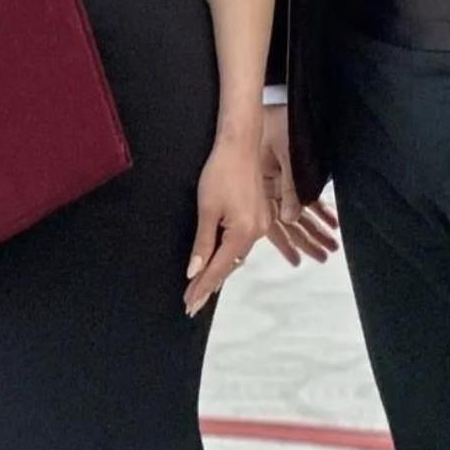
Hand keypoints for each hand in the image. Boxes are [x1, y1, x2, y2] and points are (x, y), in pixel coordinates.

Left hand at [185, 134, 268, 317]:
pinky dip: (228, 255)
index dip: (202, 287)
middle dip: (210, 283)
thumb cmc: (221, 172)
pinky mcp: (260, 215)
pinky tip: (218, 260)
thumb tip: (194, 272)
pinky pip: (242, 243)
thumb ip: (202, 243)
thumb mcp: (207, 208)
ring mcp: (261, 224)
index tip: (189, 305)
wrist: (241, 144)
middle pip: (230, 266)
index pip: (218, 268)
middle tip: (191, 302)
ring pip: (237, 255)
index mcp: (243, 233)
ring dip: (219, 270)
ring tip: (201, 287)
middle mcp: (256, 232)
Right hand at [260, 104, 339, 264]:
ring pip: (297, 214)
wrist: (267, 105)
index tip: (299, 261)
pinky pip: (302, 197)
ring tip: (332, 244)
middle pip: (288, 223)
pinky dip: (317, 209)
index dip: (286, 244)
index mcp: (262, 188)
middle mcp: (268, 191)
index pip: (274, 224)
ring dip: (315, 227)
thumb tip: (292, 219)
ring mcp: (276, 185)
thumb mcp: (286, 154)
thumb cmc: (276, 124)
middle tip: (326, 255)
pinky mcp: (286, 176)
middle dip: (308, 239)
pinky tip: (331, 219)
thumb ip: (290, 188)